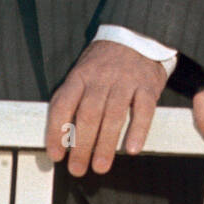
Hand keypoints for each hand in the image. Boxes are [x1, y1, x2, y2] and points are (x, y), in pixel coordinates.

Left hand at [45, 40, 167, 176]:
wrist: (137, 35)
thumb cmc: (105, 62)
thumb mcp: (83, 71)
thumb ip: (72, 98)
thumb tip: (59, 136)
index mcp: (81, 75)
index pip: (63, 104)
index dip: (56, 131)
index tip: (56, 155)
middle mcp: (102, 78)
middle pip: (88, 114)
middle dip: (81, 146)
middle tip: (78, 169)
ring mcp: (126, 80)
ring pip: (113, 115)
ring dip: (106, 144)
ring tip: (100, 166)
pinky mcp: (147, 85)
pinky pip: (143, 110)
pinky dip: (138, 130)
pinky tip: (132, 148)